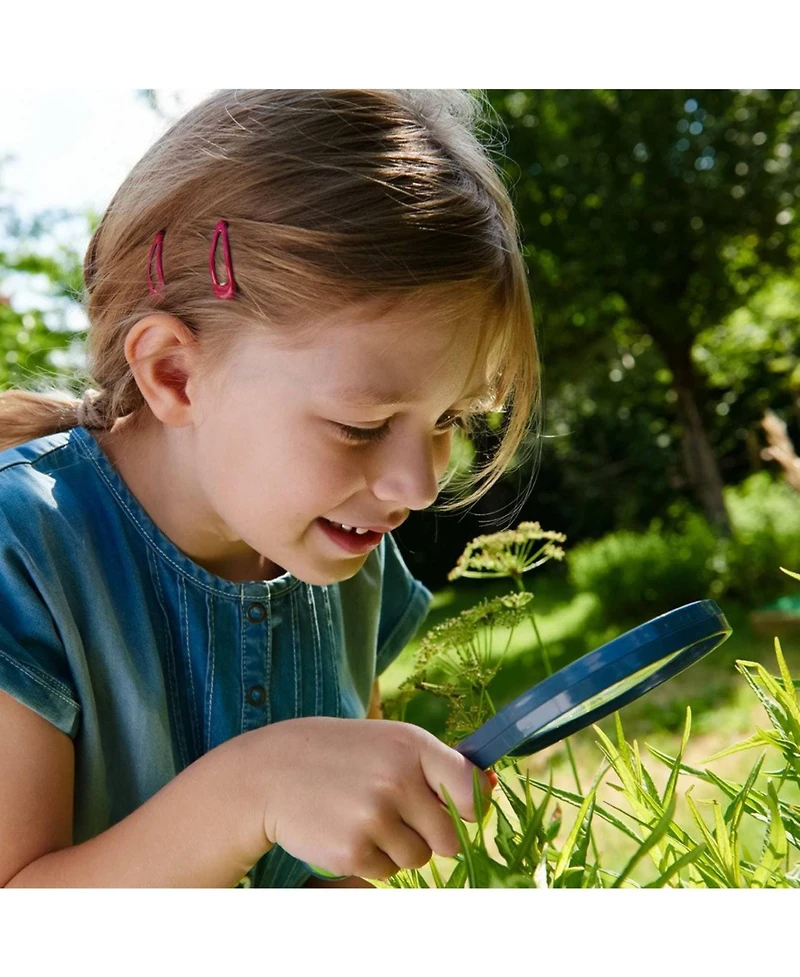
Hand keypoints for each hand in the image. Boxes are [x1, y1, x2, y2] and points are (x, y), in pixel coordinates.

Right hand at [249, 717, 495, 880]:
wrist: (271, 771)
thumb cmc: (341, 755)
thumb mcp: (388, 742)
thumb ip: (435, 766)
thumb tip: (488, 791)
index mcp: (412, 746)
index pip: (470, 789)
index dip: (468, 807)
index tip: (456, 809)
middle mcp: (397, 780)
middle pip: (449, 838)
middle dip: (430, 835)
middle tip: (396, 814)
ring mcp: (374, 817)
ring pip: (418, 859)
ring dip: (398, 847)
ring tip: (364, 816)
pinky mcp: (352, 851)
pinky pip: (387, 872)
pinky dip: (371, 859)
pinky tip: (345, 830)